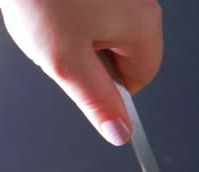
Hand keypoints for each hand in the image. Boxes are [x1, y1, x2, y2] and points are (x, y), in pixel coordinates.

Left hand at [0, 0, 162, 145]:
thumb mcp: (65, 61)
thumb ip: (96, 101)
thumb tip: (119, 131)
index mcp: (142, 24)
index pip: (140, 77)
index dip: (110, 84)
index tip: (84, 76)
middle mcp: (142, 2)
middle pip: (128, 53)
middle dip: (95, 56)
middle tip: (64, 44)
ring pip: (111, 31)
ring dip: (84, 35)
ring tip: (56, 21)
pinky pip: (102, 10)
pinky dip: (79, 14)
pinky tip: (57, 6)